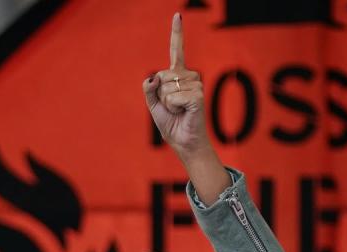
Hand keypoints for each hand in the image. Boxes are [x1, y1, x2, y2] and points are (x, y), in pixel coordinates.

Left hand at [143, 13, 211, 159]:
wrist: (182, 140)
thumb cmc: (170, 123)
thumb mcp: (153, 104)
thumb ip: (148, 88)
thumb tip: (153, 78)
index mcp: (178, 75)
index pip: (176, 50)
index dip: (177, 33)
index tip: (177, 15)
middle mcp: (189, 76)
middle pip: (161, 76)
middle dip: (160, 94)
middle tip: (172, 107)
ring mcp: (195, 84)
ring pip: (166, 87)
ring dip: (167, 103)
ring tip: (178, 110)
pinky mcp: (198, 95)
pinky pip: (174, 96)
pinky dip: (173, 107)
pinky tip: (183, 112)